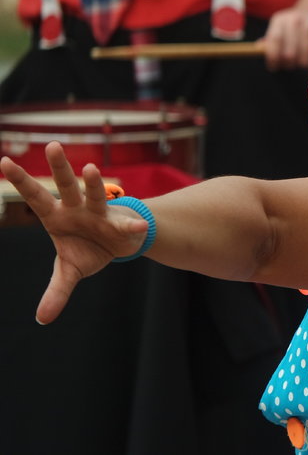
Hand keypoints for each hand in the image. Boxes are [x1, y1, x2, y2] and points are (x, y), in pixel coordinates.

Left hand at [0, 142, 149, 323]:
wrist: (120, 245)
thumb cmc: (88, 249)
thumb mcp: (69, 272)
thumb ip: (56, 292)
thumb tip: (42, 319)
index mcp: (57, 217)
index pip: (36, 198)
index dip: (21, 181)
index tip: (4, 161)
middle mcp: (77, 208)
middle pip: (64, 186)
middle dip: (59, 167)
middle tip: (51, 145)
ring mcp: (100, 213)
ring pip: (95, 194)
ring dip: (93, 183)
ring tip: (90, 169)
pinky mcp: (121, 223)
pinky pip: (125, 225)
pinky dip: (131, 227)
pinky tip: (138, 228)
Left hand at [260, 6, 307, 70]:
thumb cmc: (290, 27)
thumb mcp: (278, 29)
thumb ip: (269, 41)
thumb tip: (259, 48)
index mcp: (280, 20)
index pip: (275, 40)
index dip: (273, 57)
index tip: (273, 67)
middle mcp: (295, 20)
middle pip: (290, 53)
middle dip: (288, 64)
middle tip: (289, 65)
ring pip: (305, 57)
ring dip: (302, 64)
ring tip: (301, 62)